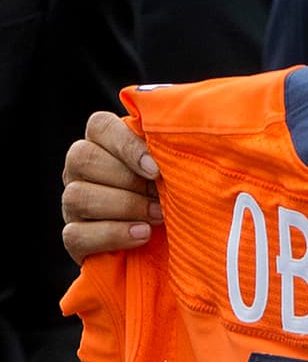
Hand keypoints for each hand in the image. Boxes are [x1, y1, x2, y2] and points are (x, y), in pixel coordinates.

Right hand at [62, 112, 162, 264]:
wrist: (170, 233)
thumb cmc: (173, 184)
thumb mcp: (173, 160)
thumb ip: (168, 142)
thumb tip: (181, 127)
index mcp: (104, 140)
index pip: (99, 125)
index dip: (126, 145)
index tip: (156, 168)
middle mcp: (80, 167)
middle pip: (84, 158)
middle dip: (128, 179)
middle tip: (160, 193)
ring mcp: (71, 202)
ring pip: (77, 195)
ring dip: (125, 206)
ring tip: (157, 214)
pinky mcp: (74, 236)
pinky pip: (75, 234)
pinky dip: (113, 234)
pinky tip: (142, 233)